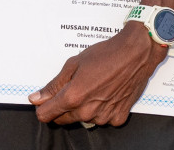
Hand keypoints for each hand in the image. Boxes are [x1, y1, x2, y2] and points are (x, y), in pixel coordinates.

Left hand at [29, 22, 165, 125]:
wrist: (136, 54)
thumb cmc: (107, 54)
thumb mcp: (74, 64)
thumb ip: (54, 85)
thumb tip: (37, 98)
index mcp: (73, 97)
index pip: (46, 115)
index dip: (43, 107)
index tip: (46, 100)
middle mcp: (87, 111)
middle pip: (63, 119)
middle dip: (63, 106)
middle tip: (74, 87)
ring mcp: (104, 117)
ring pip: (83, 119)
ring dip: (83, 108)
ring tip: (94, 87)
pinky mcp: (118, 118)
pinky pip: (103, 119)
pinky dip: (102, 109)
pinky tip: (107, 93)